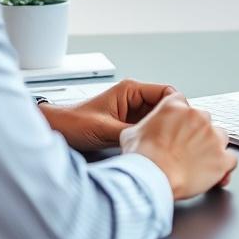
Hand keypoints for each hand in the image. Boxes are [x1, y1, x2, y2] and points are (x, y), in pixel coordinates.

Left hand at [40, 79, 175, 151]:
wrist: (56, 129)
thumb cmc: (73, 122)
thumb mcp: (104, 129)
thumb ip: (130, 133)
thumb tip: (152, 142)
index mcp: (130, 90)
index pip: (166, 92)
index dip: (177, 106)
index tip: (182, 123)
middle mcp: (134, 98)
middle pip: (165, 107)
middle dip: (172, 121)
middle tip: (178, 138)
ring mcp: (132, 112)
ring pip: (158, 119)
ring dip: (161, 130)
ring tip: (167, 145)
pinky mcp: (127, 124)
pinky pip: (147, 129)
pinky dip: (151, 137)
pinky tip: (153, 148)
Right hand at [119, 92, 237, 199]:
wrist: (152, 177)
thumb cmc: (141, 158)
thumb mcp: (130, 134)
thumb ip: (141, 127)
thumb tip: (139, 134)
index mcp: (175, 107)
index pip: (182, 103)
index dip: (180, 118)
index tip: (178, 128)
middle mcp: (197, 116)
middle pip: (204, 119)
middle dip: (197, 132)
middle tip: (186, 148)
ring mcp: (212, 136)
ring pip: (220, 137)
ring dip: (213, 147)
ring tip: (201, 161)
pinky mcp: (222, 158)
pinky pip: (230, 160)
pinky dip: (224, 167)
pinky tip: (215, 173)